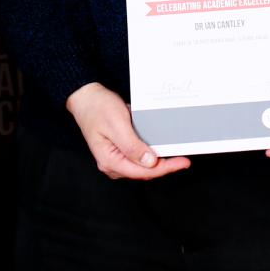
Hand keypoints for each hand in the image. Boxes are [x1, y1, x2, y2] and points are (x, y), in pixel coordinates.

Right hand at [65, 82, 190, 179]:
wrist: (86, 98)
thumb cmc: (98, 108)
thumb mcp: (117, 124)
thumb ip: (132, 146)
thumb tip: (149, 162)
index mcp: (109, 161)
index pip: (143, 172)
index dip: (165, 169)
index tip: (182, 163)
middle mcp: (112, 164)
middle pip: (144, 172)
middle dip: (164, 167)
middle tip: (183, 159)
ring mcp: (115, 159)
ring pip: (142, 167)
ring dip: (159, 162)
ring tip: (175, 155)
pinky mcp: (119, 152)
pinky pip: (138, 158)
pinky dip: (151, 155)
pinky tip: (161, 149)